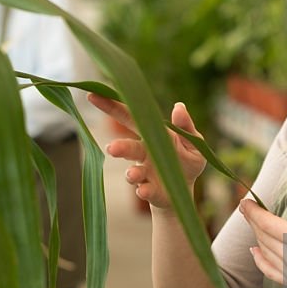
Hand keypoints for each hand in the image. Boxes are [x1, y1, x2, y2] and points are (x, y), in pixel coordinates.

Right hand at [87, 94, 206, 210]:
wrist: (184, 192)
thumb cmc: (186, 162)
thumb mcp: (193, 142)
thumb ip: (185, 126)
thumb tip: (179, 106)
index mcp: (152, 136)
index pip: (131, 118)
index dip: (113, 107)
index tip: (93, 95)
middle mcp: (144, 153)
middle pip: (129, 148)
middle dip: (119, 148)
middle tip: (111, 149)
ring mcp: (145, 173)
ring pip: (133, 171)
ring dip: (131, 173)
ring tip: (132, 174)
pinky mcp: (150, 191)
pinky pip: (145, 191)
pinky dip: (144, 190)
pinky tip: (143, 190)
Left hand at [239, 199, 286, 287]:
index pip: (267, 223)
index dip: (253, 211)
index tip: (245, 202)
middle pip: (263, 236)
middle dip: (252, 220)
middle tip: (246, 209)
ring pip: (264, 251)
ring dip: (256, 235)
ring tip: (253, 224)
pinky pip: (269, 271)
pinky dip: (259, 259)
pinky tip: (254, 250)